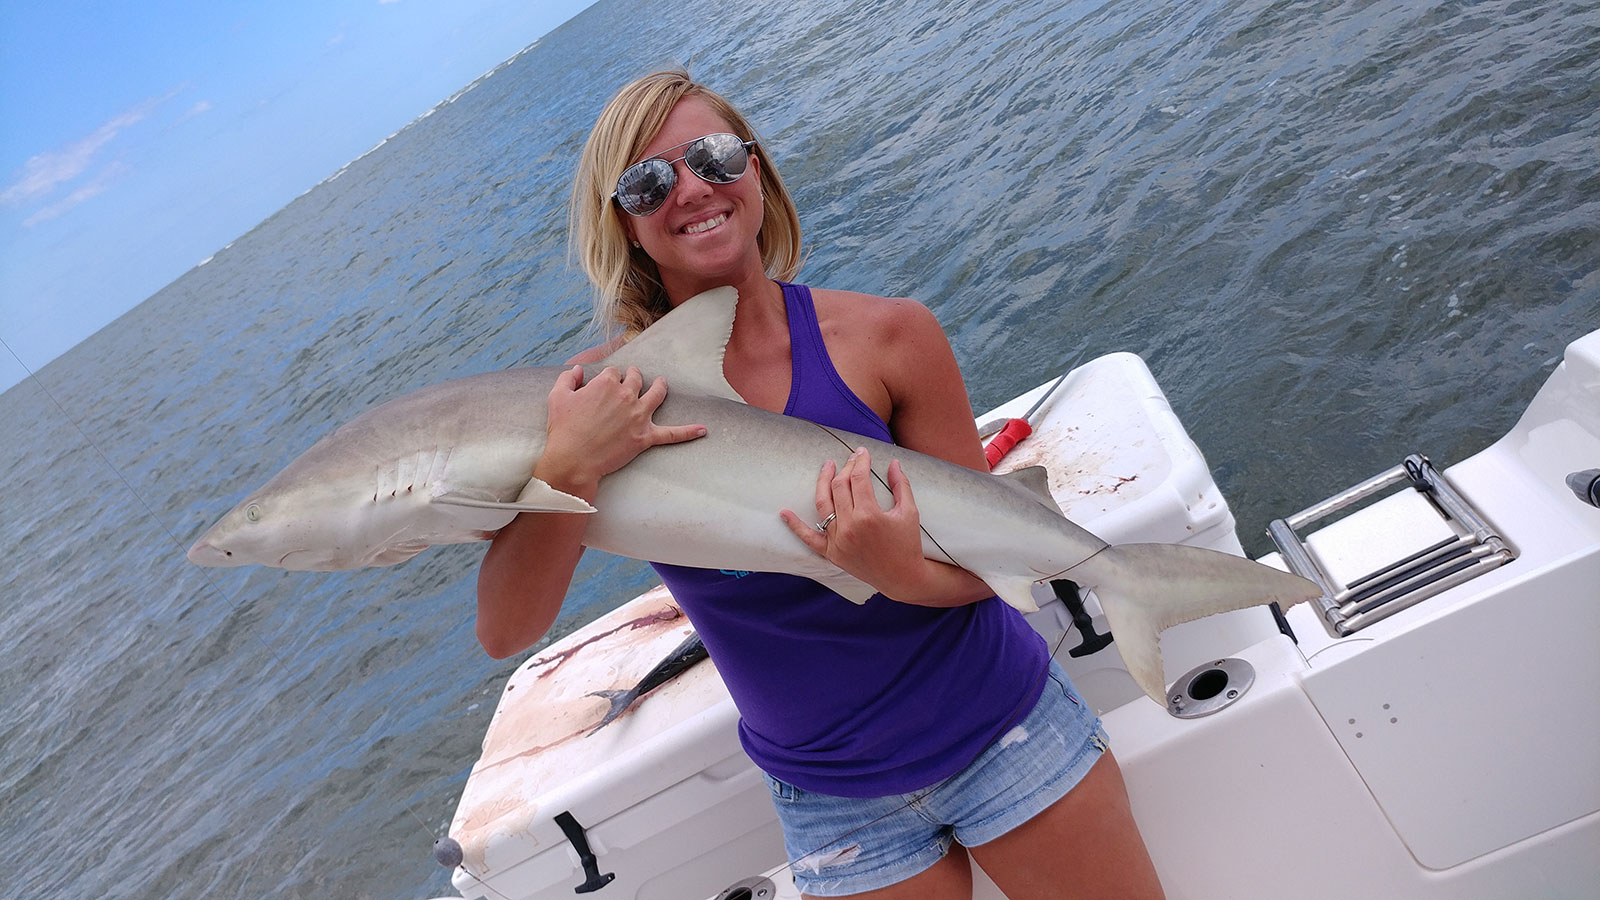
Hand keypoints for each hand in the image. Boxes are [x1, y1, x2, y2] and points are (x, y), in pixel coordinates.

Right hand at [539, 365, 704, 493]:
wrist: (573, 460)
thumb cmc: (563, 430)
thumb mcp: (558, 398)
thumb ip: (567, 379)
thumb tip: (577, 370)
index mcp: (606, 384)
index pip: (614, 372)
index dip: (610, 377)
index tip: (607, 383)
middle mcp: (627, 396)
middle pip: (636, 379)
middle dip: (635, 376)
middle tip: (633, 377)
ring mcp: (639, 416)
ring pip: (657, 394)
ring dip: (661, 387)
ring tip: (663, 383)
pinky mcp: (645, 437)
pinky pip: (672, 434)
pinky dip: (688, 432)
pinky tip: (703, 430)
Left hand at [780, 447, 930, 600]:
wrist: (902, 577)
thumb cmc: (908, 544)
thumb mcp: (910, 512)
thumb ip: (901, 485)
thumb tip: (894, 463)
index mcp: (869, 515)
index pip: (859, 478)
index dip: (860, 461)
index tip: (862, 452)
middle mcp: (850, 526)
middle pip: (840, 487)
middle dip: (845, 468)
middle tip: (850, 459)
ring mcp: (838, 540)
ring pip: (823, 504)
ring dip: (823, 482)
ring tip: (826, 467)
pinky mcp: (831, 553)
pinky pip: (809, 538)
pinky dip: (795, 526)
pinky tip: (784, 513)